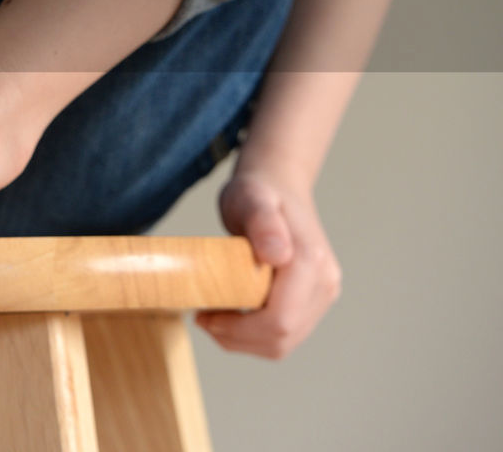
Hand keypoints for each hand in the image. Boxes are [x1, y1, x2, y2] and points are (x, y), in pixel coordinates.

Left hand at [195, 169, 341, 358]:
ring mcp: (322, 294)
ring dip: (244, 341)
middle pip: (281, 338)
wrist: (277, 186)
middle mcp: (324, 282)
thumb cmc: (258, 191)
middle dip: (237, 338)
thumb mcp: (249, 198)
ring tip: (214, 318)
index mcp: (309, 261)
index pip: (279, 321)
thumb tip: (277, 254)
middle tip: (203, 319)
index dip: (239, 329)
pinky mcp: (313, 300)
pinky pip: (285, 334)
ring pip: (283, 343)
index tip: (206, 315)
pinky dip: (254, 335)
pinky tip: (232, 317)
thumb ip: (262, 223)